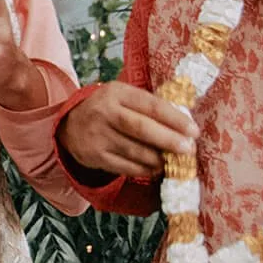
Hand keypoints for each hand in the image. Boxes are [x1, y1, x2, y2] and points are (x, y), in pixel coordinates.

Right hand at [56, 81, 197, 179]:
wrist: (69, 124)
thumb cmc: (108, 109)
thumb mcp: (123, 97)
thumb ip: (148, 106)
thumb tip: (183, 126)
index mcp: (116, 92)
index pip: (150, 105)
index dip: (174, 119)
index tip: (194, 131)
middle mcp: (105, 112)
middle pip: (141, 128)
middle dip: (169, 140)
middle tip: (189, 149)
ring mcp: (98, 136)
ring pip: (134, 150)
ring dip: (158, 158)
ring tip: (174, 162)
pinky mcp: (94, 156)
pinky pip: (124, 166)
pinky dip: (144, 170)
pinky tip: (155, 169)